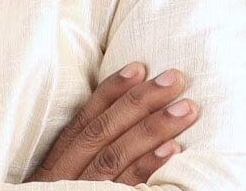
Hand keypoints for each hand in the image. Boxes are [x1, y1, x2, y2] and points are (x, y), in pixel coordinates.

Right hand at [27, 62, 199, 184]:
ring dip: (154, 128)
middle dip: (141, 101)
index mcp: (59, 159)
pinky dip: (149, 166)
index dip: (111, 90)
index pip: (86, 117)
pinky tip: (173, 150)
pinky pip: (127, 187)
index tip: (139, 66)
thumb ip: (81, 153)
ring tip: (185, 108)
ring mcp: (85, 190)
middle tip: (174, 78)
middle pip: (105, 130)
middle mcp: (69, 172)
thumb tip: (118, 119)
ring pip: (119, 154)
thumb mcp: (60, 177)